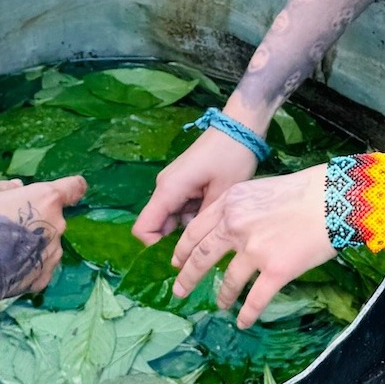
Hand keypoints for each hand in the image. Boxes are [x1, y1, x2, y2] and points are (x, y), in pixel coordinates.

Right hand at [0, 175, 85, 308]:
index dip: (71, 188)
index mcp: (47, 199)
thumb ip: (5, 188)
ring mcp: (54, 253)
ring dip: (34, 245)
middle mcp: (58, 225)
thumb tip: (18, 186)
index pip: (75, 187)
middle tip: (11, 228)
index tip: (65, 191)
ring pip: (48, 244)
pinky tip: (8, 269)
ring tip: (6, 252)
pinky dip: (28, 266)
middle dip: (38, 221)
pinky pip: (39, 266)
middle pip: (55, 219)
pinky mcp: (45, 277)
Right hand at [133, 125, 257, 245]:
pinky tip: (214, 216)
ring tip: (214, 230)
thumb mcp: (221, 194)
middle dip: (174, 241)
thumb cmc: (232, 156)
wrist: (240, 126)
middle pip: (156, 225)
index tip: (180, 257)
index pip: (143, 228)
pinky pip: (181, 208)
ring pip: (171, 218)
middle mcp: (165, 187)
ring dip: (188, 228)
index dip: (154, 247)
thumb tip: (192, 250)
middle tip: (201, 251)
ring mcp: (173, 184)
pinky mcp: (183, 182)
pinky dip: (193, 216)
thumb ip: (202, 223)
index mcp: (168, 190)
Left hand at [171, 165, 330, 326]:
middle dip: (188, 277)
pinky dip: (248, 314)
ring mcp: (254, 250)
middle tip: (180, 291)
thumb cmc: (304, 189)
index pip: (195, 231)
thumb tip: (230, 226)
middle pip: (202, 256)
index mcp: (230, 204)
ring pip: (230, 280)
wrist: (334, 198)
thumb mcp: (260, 188)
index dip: (183, 250)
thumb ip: (240, 207)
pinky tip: (244, 322)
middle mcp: (235, 226)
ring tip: (220, 305)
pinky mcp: (276, 270)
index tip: (176, 262)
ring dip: (223, 295)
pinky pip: (256, 299)